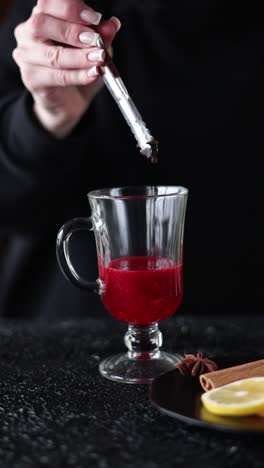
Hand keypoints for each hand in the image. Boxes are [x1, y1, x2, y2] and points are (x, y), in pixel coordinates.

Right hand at [13, 0, 120, 137]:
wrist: (69, 100)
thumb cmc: (78, 67)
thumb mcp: (94, 47)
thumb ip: (101, 35)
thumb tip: (111, 25)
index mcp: (42, 16)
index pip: (48, 3)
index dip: (71, 8)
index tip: (95, 18)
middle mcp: (28, 33)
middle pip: (42, 23)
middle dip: (72, 31)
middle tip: (95, 40)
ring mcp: (27, 57)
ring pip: (52, 55)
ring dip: (79, 57)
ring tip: (98, 59)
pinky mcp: (33, 80)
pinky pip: (57, 77)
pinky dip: (79, 76)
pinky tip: (93, 74)